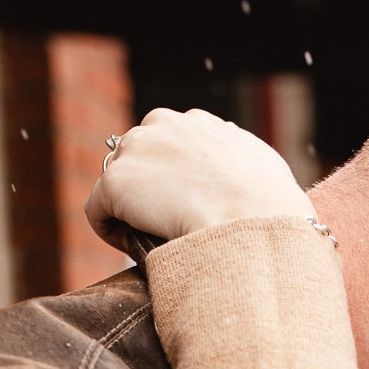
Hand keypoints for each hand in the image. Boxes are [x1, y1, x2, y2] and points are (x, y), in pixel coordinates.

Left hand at [85, 107, 315, 248]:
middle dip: (146, 185)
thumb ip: (243, 164)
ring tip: (148, 237)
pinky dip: (108, 229)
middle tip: (164, 221)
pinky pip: (97, 210)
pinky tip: (130, 246)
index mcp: (199, 122)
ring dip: (128, 207)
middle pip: (138, 154)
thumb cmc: (271, 206)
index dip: (172, 174)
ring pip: (118, 181)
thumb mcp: (265, 170)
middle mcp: (163, 124)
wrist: (252, 220)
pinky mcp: (115, 182)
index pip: (170, 141)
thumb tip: (240, 179)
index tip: (184, 202)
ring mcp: (136, 151)